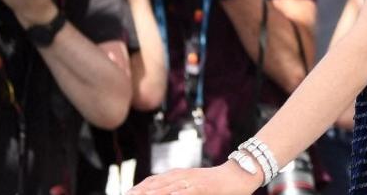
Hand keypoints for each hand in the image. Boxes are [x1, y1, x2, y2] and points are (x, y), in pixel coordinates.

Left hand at [130, 162, 259, 194]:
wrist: (240, 174)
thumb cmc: (218, 183)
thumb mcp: (196, 186)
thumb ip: (181, 190)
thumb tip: (170, 191)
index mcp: (178, 175)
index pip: (152, 181)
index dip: (138, 188)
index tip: (126, 194)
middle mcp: (182, 176)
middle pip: (154, 185)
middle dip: (139, 192)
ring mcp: (192, 180)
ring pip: (166, 189)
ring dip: (151, 194)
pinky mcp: (202, 187)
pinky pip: (185, 192)